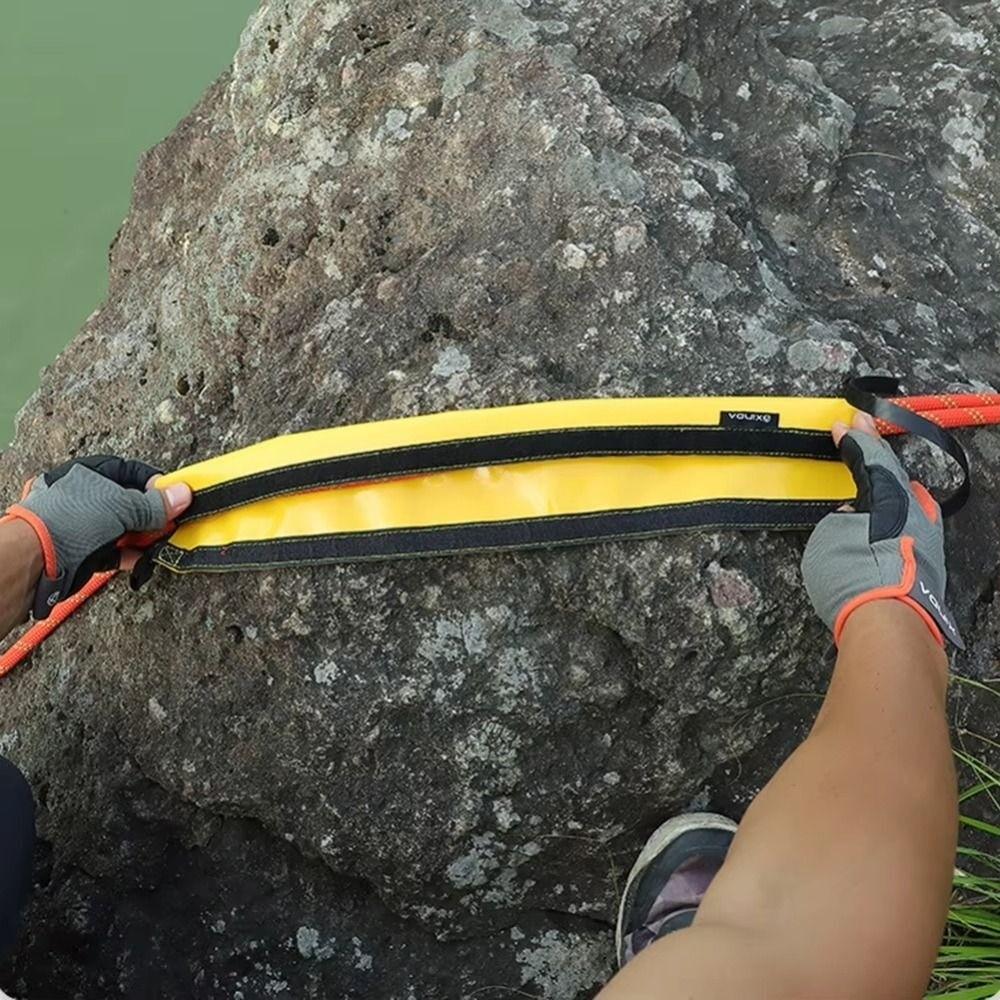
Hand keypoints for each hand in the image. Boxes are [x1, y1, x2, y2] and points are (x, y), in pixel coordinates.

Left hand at [4, 456, 191, 618]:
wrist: (34, 562)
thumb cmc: (66, 521)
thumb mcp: (119, 506)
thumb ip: (153, 504)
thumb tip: (181, 494)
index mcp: (88, 474)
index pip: (131, 471)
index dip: (155, 484)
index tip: (175, 497)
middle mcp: (86, 497)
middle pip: (131, 502)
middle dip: (153, 514)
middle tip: (172, 522)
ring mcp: (85, 525)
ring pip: (126, 528)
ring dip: (146, 536)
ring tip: (162, 542)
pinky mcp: (86, 551)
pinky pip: (118, 550)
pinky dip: (134, 555)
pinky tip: (147, 559)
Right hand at [801, 412, 961, 647]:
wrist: (891, 623)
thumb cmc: (856, 578)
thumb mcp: (827, 538)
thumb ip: (840, 520)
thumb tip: (853, 517)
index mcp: (886, 495)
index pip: (867, 457)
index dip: (853, 439)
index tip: (843, 425)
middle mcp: (913, 510)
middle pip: (894, 473)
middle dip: (876, 452)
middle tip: (863, 431)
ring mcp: (927, 537)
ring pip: (910, 499)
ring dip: (892, 484)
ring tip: (880, 473)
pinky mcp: (930, 563)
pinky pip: (915, 524)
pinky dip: (902, 513)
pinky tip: (897, 517)